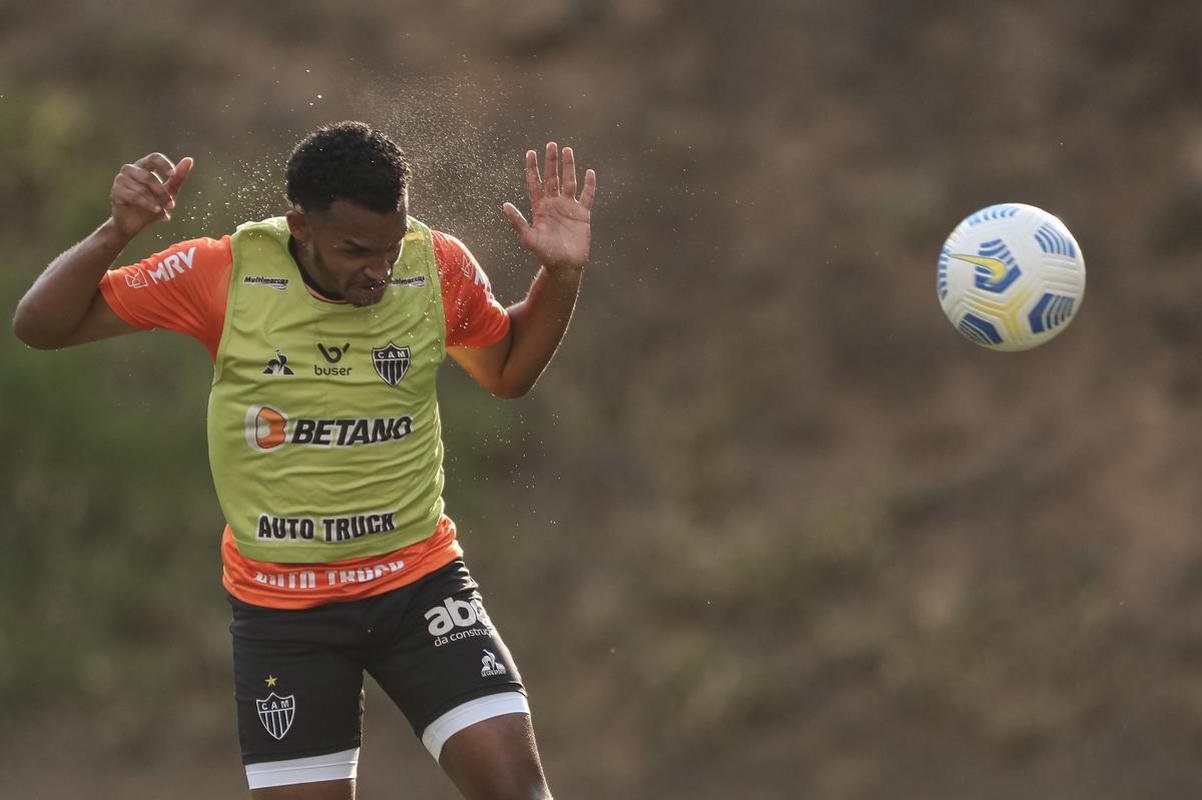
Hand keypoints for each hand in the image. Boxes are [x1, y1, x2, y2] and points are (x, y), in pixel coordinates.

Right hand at [110, 153, 193, 238]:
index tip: (173, 175)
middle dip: (162, 193)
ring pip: (142, 188)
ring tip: (162, 211)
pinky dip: (147, 205)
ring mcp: (120, 179)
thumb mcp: (168, 192)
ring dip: (156, 202)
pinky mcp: (115, 191)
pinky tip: (156, 212)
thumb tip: (189, 159)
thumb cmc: (151, 204)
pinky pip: (134, 196)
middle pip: (149, 177)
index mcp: (143, 166)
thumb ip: (177, 178)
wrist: (134, 223)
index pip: (154, 157)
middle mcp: (130, 169)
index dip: (164, 164)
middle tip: (172, 205)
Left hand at [503, 142, 596, 272]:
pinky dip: (589, 185)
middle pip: (552, 178)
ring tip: (568, 150)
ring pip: (569, 182)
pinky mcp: (583, 215)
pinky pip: (587, 197)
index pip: (535, 183)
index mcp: (539, 208)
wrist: (563, 267)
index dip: (532, 168)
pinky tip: (590, 173)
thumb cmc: (544, 254)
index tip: (530, 152)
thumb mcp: (528, 238)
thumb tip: (504, 205)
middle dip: (551, 162)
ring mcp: (569, 208)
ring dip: (569, 167)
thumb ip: (517, 221)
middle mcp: (554, 204)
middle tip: (551, 144)